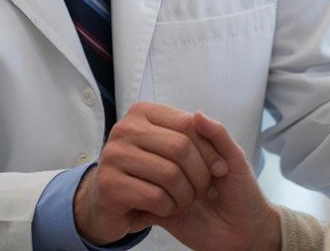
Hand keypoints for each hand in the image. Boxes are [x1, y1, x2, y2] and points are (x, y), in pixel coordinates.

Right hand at [74, 103, 229, 244]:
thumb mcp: (193, 153)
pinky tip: (163, 210)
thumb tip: (201, 115)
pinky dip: (168, 209)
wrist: (122, 216)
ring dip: (186, 196)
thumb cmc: (164, 182)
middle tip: (202, 192)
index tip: (219, 170)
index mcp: (144, 113)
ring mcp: (114, 155)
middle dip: (201, 176)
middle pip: (181, 148)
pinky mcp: (110, 185)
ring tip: (183, 202)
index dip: (210, 151)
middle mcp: (126, 128)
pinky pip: (155, 197)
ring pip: (170, 174)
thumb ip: (210, 132)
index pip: (188, 124)